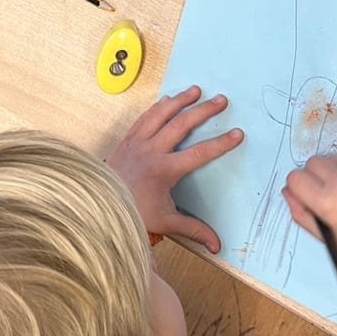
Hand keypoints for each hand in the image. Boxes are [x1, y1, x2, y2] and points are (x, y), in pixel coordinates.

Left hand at [106, 85, 243, 252]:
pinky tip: (167, 100)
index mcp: (163, 170)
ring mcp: (136, 143)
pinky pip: (143, 118)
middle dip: (204, 111)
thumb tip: (217, 246)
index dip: (221, 143)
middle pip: (182, 124)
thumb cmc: (132, 213)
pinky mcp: (126, 140)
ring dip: (180, 100)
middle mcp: (150, 151)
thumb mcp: (165, 222)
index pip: (199, 153)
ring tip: (195, 90)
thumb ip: (193, 229)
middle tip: (221, 100)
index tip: (237, 134)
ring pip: (161, 114)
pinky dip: (156, 107)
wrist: (99, 204)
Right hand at [282, 155, 336, 256]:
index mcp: (328, 201)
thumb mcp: (327, 237)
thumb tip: (288, 192)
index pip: (295, 178)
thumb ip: (301, 214)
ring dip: (330, 170)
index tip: (307, 196)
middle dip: (313, 176)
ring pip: (330, 157)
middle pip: (311, 162)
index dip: (298, 188)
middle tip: (324, 192)